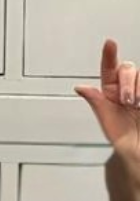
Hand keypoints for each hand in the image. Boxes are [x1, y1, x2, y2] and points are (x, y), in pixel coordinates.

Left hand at [76, 39, 139, 160]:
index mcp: (111, 90)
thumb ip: (95, 100)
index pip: (109, 68)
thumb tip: (79, 87)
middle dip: (128, 84)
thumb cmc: (120, 133)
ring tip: (137, 106)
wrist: (136, 145)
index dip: (109, 54)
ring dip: (139, 89)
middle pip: (128, 69)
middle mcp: (127, 86)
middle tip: (128, 102)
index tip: (109, 43)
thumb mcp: (105, 117)